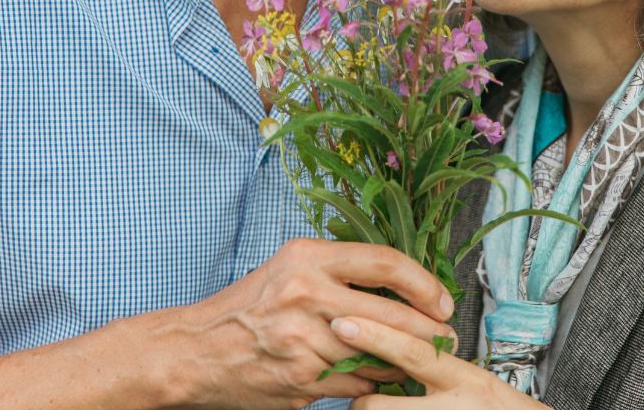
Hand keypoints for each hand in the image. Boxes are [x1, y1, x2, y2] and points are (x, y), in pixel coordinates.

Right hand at [164, 239, 455, 408]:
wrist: (195, 351)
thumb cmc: (249, 305)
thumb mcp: (290, 268)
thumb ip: (339, 272)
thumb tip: (398, 285)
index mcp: (309, 258)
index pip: (383, 262)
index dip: (423, 282)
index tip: (442, 299)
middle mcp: (307, 294)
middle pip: (389, 313)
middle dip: (427, 330)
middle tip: (448, 337)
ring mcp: (303, 341)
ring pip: (376, 355)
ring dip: (402, 362)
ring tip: (420, 361)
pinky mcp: (299, 381)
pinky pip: (354, 385)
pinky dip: (372, 384)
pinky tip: (381, 380)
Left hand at [330, 315, 542, 408]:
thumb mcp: (474, 382)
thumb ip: (439, 363)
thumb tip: (395, 347)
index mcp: (461, 379)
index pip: (411, 352)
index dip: (374, 336)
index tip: (342, 322)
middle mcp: (449, 407)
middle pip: (379, 405)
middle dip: (360, 401)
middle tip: (358, 398)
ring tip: (374, 405)